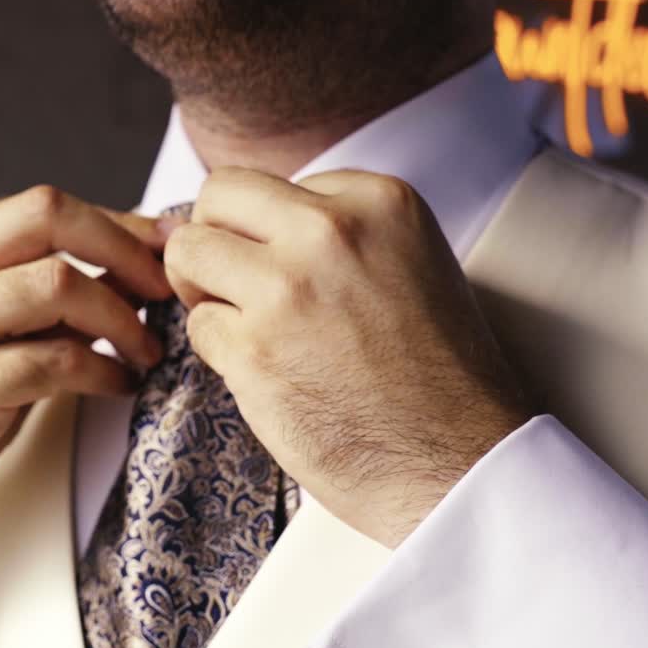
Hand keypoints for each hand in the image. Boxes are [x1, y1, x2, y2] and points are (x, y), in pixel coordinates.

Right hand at [0, 185, 172, 618]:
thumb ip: (46, 288)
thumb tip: (141, 262)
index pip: (43, 206)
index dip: (118, 223)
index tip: (168, 248)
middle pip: (45, 215)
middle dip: (122, 247)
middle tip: (164, 289)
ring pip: (56, 284)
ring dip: (121, 317)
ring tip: (146, 351)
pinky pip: (51, 362)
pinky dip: (102, 371)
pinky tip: (119, 384)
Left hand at [164, 167, 531, 547]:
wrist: (460, 463)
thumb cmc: (435, 374)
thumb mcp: (408, 262)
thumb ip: (334, 229)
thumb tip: (220, 219)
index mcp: (379, 200)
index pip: (273, 184)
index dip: (267, 232)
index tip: (297, 275)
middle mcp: (332, 231)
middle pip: (219, 196)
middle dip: (212, 238)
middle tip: (231, 284)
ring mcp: (288, 289)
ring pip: (188, 252)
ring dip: (201, 290)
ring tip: (245, 326)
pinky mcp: (255, 351)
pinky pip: (198, 326)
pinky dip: (220, 350)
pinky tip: (268, 374)